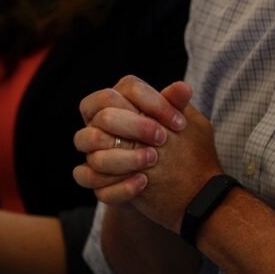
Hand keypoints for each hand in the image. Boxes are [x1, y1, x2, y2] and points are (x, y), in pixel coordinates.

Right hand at [73, 76, 191, 202]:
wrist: (161, 179)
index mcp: (116, 101)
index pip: (127, 88)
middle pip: (105, 117)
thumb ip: (174, 103)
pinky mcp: (94, 180)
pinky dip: (118, 185)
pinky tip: (143, 181)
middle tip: (163, 138)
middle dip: (135, 126)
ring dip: (125, 158)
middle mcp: (97, 124)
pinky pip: (91, 180)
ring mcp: (91, 152)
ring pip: (93, 152)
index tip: (179, 122)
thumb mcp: (171, 120)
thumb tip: (184, 88)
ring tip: (153, 159)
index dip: (154, 102)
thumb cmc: (164, 140)